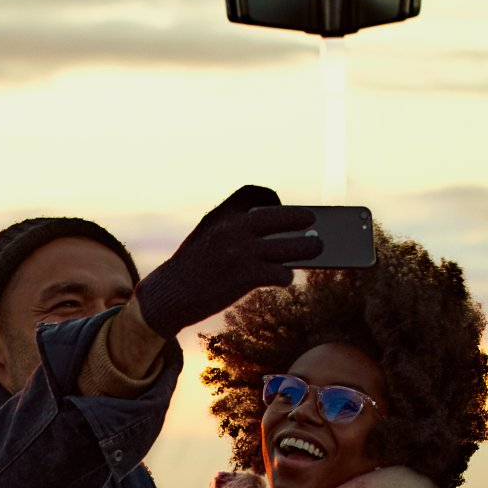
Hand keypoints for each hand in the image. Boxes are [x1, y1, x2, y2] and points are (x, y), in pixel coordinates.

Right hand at [133, 186, 320, 336]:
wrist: (169, 294)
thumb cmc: (190, 271)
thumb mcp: (206, 240)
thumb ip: (233, 234)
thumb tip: (276, 241)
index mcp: (221, 216)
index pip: (251, 193)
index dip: (269, 197)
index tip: (279, 204)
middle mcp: (234, 228)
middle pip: (279, 216)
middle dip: (299, 218)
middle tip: (313, 221)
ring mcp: (242, 251)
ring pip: (288, 246)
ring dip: (307, 247)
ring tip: (318, 247)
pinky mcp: (247, 276)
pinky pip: (280, 272)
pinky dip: (286, 275)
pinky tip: (286, 278)